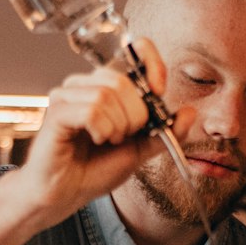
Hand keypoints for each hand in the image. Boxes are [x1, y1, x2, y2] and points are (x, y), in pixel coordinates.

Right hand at [18, 39, 192, 226]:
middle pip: (122, 81)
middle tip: (124, 136)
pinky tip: (95, 140)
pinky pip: (91, 111)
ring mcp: (68, 95)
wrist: (66, 194)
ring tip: (107, 141)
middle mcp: (86, 84)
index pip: (135, 50)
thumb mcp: (140, 151)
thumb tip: (189, 112)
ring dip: (117, 126)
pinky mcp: (57, 111)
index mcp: (107, 87)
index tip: (158, 91)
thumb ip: (164, 132)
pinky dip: (101, 130)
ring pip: (106, 95)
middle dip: (135, 115)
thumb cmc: (95, 170)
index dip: (153, 65)